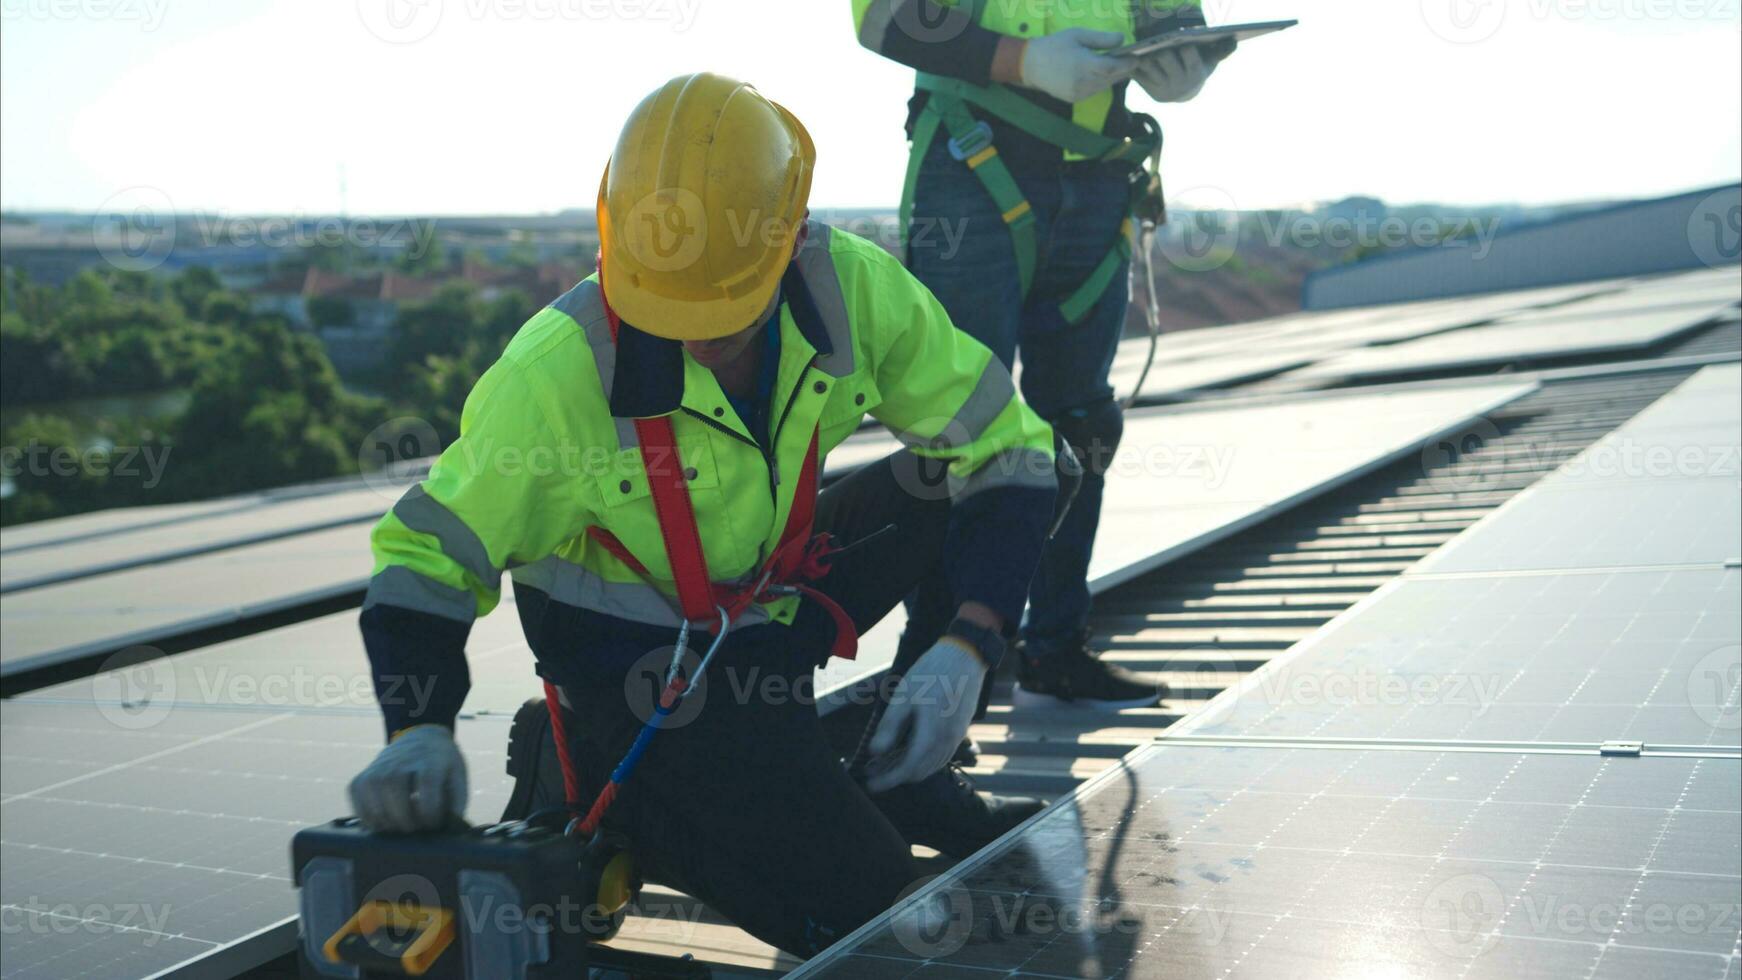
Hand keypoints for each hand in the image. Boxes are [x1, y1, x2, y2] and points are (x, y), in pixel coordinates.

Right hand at [348, 725, 468, 832]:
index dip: (430, 813)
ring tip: (397, 829)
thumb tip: (447, 829)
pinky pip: (357, 799)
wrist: (421, 737)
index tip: (433, 825)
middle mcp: (402, 761)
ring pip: (375, 798)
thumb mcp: (457, 777)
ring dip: (386, 821)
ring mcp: (379, 767)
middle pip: (397, 793)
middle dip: (406, 820)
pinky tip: (380, 823)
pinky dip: (366, 816)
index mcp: (431, 760)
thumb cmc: (441, 766)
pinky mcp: (363, 776)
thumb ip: (456, 803)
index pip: (427, 788)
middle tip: (414, 830)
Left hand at [865, 637, 987, 792]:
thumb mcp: (904, 697)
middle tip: (875, 774)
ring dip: (911, 770)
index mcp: (932, 735)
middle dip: (897, 777)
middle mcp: (947, 742)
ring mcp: (956, 737)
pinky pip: (942, 756)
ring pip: (933, 766)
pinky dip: (925, 762)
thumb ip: (890, 727)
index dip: (888, 780)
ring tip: (889, 765)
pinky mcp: (960, 731)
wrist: (965, 657)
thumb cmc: (932, 673)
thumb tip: (875, 752)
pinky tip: (911, 754)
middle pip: (920, 772)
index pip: (908, 769)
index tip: (871, 785)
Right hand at [1015, 28, 1137, 102]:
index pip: (1112, 67)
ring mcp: (1079, 93)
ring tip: (1118, 66)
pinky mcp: (1075, 99)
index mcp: (1083, 64)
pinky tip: (1100, 74)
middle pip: (1111, 78)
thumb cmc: (1055, 45)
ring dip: (1112, 77)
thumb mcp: (1078, 35)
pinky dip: (1101, 82)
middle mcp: (1083, 82)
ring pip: (1105, 86)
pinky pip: (1095, 91)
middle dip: (1122, 70)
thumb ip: (1101, 39)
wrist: (1031, 65)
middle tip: (1131, 61)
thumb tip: (1122, 39)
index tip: (1136, 58)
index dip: (1127, 64)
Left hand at [1135, 43, 1223, 102]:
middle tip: (1156, 40)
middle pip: (1165, 59)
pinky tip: (1132, 53)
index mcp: (1195, 74)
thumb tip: (1234, 39)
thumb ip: (1221, 50)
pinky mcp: (1148, 89)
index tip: (1181, 39)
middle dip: (1161, 48)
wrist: (1184, 92)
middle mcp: (1178, 83)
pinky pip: (1138, 73)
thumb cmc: (1199, 68)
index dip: (1184, 46)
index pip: (1189, 56)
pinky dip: (1134, 62)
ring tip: (1142, 44)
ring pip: (1149, 65)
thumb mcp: (1211, 61)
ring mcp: (1162, 87)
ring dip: (1145, 54)